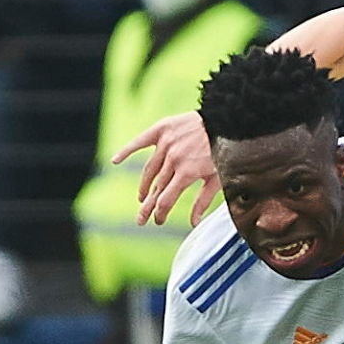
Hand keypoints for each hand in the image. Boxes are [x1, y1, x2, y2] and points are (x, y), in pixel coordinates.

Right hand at [112, 110, 219, 224]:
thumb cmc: (226, 151)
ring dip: (144, 186)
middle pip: (156, 188)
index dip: (160, 213)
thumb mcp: (217, 179)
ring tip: (142, 198)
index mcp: (186, 173)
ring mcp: (166, 144)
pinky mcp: (162, 129)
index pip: (166, 200)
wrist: (228, 120)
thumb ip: (203, 201)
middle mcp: (173, 159)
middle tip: (142, 219)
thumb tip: (194, 222)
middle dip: (149, 206)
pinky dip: (127, 150)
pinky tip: (115, 160)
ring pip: (149, 170)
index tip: (157, 221)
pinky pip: (140, 141)